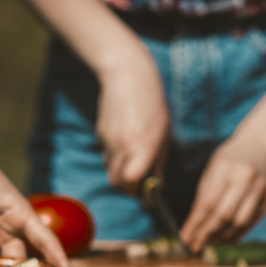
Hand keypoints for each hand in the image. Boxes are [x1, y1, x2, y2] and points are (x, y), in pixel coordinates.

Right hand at [95, 57, 170, 194]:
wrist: (128, 77)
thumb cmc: (153, 104)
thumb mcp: (165, 133)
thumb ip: (160, 160)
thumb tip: (157, 182)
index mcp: (143, 146)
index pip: (132, 181)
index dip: (138, 189)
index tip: (147, 188)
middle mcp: (124, 146)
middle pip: (117, 182)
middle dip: (128, 186)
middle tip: (139, 181)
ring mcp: (109, 140)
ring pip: (110, 170)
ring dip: (120, 173)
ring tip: (133, 161)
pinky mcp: (100, 133)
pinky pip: (106, 155)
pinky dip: (114, 157)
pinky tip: (125, 143)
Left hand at [180, 135, 265, 250]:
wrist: (262, 146)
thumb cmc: (231, 159)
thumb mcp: (213, 169)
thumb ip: (204, 196)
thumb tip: (193, 226)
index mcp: (226, 167)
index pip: (208, 203)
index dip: (196, 223)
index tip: (185, 237)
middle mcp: (246, 178)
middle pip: (225, 215)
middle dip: (207, 234)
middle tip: (195, 246)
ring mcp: (261, 189)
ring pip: (240, 222)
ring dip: (223, 237)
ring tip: (209, 243)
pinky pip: (251, 222)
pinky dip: (237, 233)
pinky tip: (225, 238)